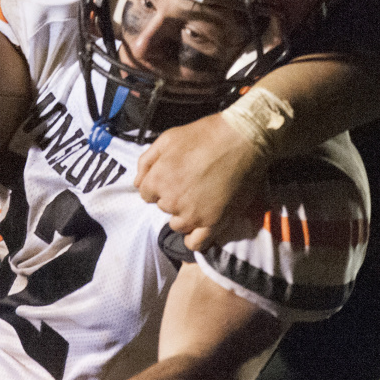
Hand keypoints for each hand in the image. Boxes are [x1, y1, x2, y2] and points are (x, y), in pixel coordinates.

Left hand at [135, 114, 268, 251]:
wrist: (242, 140)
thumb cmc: (204, 135)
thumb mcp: (168, 138)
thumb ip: (146, 161)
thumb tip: (137, 183)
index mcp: (158, 180)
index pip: (146, 194)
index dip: (158, 184)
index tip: (173, 175)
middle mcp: (172, 201)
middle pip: (164, 207)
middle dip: (172, 196)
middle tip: (190, 182)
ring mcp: (193, 215)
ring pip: (178, 225)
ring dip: (184, 214)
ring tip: (199, 198)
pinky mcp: (215, 223)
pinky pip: (196, 244)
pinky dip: (194, 238)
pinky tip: (200, 224)